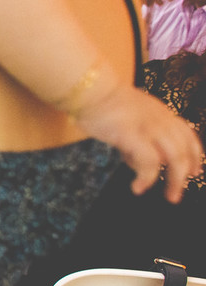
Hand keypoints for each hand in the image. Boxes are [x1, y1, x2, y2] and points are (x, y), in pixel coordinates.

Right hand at [75, 84, 203, 202]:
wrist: (90, 89)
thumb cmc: (101, 102)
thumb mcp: (128, 115)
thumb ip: (136, 134)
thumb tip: (132, 158)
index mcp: (161, 112)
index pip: (187, 135)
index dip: (195, 155)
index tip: (194, 172)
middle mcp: (161, 119)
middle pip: (185, 150)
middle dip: (185, 175)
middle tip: (177, 193)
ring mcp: (149, 127)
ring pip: (175, 158)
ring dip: (175, 181)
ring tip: (170, 196)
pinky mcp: (134, 135)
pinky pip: (149, 162)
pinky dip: (147, 178)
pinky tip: (138, 187)